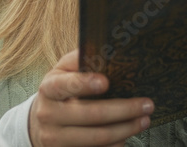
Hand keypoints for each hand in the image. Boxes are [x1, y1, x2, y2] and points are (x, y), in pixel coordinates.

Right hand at [29, 48, 153, 146]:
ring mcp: (55, 138)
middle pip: (91, 114)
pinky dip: (116, 144)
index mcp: (49, 88)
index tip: (106, 82)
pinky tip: (127, 134)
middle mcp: (49, 114)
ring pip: (97, 137)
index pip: (66, 85)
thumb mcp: (63, 71)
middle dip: (124, 109)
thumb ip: (80, 59)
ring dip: (126, 129)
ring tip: (144, 120)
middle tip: (147, 104)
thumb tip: (107, 48)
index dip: (85, 83)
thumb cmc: (60, 91)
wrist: (40, 123)